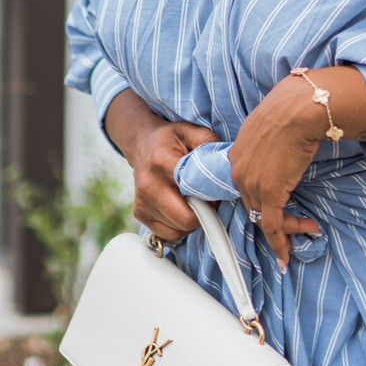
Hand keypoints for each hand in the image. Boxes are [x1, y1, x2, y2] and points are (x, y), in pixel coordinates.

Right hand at [104, 90, 215, 241]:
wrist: (142, 144)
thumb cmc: (171, 140)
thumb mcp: (192, 132)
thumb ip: (210, 144)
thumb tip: (225, 168)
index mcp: (162, 163)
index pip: (193, 197)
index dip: (211, 199)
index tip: (214, 192)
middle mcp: (148, 185)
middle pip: (186, 220)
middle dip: (203, 214)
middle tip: (207, 200)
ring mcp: (141, 202)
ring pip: (179, 230)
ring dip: (192, 220)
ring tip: (192, 200)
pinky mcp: (139, 214)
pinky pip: (169, 234)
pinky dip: (180, 227)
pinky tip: (181, 208)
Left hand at [229, 77, 327, 267]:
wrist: (301, 108)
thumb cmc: (292, 109)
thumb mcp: (270, 125)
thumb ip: (267, 142)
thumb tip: (280, 147)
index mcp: (237, 153)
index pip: (246, 186)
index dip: (261, 200)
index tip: (272, 211)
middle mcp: (239, 171)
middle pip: (253, 204)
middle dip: (275, 217)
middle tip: (298, 224)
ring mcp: (252, 183)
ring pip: (264, 217)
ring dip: (286, 229)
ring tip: (307, 229)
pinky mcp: (269, 193)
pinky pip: (271, 225)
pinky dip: (279, 242)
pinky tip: (286, 254)